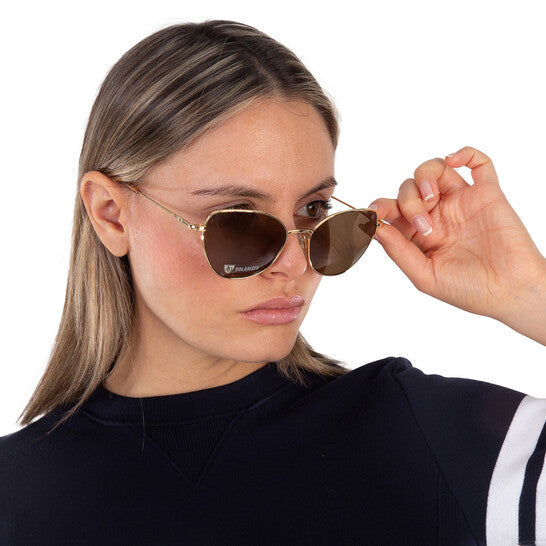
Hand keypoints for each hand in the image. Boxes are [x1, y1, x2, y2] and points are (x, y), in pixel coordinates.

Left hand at [368, 146, 545, 324]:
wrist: (510, 292)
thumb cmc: (469, 290)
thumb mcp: (424, 275)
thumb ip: (399, 251)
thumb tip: (375, 229)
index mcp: (418, 235)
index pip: (392, 211)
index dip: (380, 207)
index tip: (374, 211)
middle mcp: (437, 216)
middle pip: (408, 188)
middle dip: (407, 201)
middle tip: (423, 225)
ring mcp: (461, 203)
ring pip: (434, 170)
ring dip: (424, 176)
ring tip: (431, 198)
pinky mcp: (487, 194)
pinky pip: (478, 163)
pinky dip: (465, 153)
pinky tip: (454, 161)